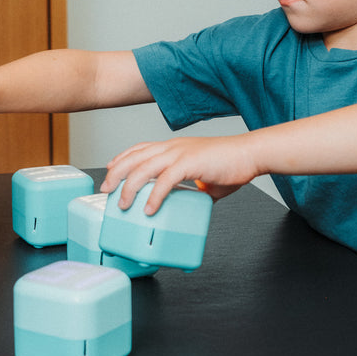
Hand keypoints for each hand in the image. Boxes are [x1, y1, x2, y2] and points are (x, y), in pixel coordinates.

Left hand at [99, 135, 259, 214]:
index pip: (139, 148)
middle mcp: (172, 147)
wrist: (250, 155)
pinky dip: (154, 196)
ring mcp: (180, 154)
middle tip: (106, 190)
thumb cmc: (231, 164)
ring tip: (123, 204)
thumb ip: (192, 186)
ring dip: (129, 187)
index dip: (122, 158)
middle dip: (116, 173)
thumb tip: (190, 203)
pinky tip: (149, 209)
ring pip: (144, 168)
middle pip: (134, 157)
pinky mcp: (190, 164)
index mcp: (174, 147)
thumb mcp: (203, 176)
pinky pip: (165, 180)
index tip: (110, 168)